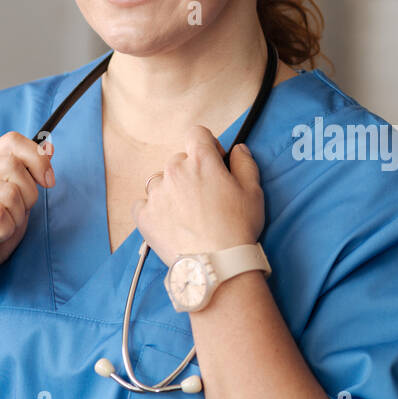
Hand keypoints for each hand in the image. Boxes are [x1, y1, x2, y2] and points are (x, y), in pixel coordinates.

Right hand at [0, 132, 54, 303]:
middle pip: (14, 165)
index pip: (12, 141)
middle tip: (17, 216)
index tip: (49, 181)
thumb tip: (49, 148)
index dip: (37, 157)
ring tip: (3, 229)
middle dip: (29, 195)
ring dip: (17, 217)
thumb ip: (28, 177)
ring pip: (10, 191)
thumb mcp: (16, 203)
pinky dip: (6, 229)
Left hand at [129, 126, 263, 267]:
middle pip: (178, 160)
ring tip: (187, 214)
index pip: (197, 133)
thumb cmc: (237, 228)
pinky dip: (154, 209)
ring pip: (160, 181)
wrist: (215, 264)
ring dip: (171, 190)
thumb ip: (245, 163)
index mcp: (201, 160)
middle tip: (204, 197)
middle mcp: (174, 171)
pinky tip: (170, 222)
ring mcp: (156, 193)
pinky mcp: (144, 216)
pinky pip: (143, 203)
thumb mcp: (253, 191)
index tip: (215, 165)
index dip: (208, 147)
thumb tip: (238, 149)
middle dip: (190, 172)